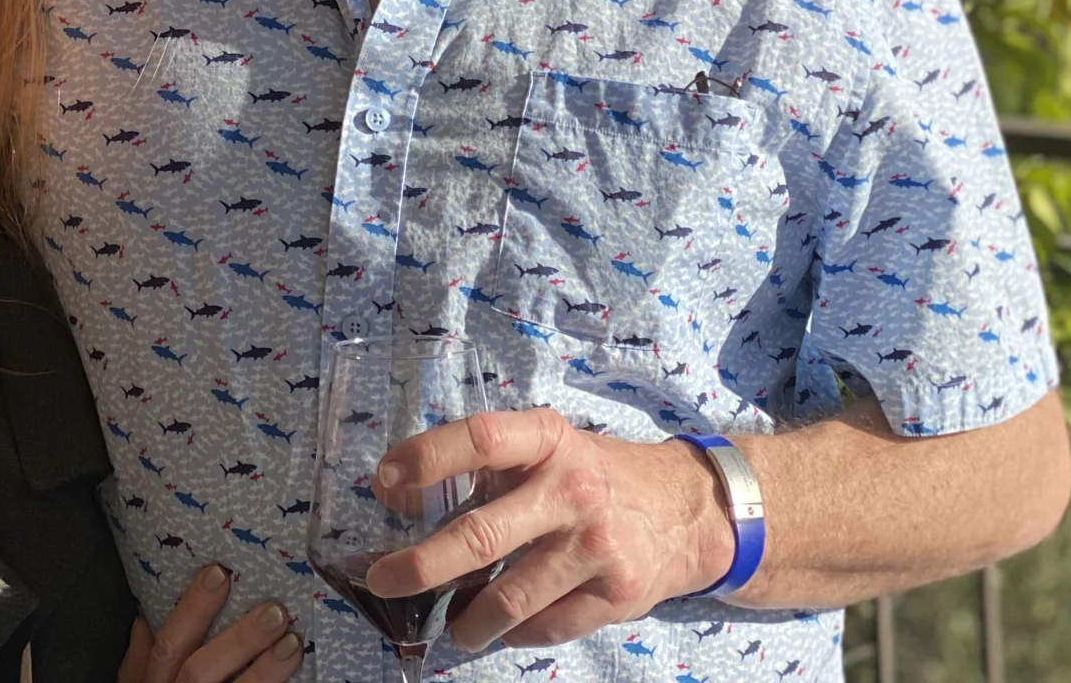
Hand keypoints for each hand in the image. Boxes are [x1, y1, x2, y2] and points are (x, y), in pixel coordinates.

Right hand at [115, 566, 302, 682]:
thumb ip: (137, 663)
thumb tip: (143, 618)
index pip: (168, 645)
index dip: (191, 609)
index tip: (220, 573)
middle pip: (201, 672)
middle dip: (238, 640)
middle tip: (275, 610)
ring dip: (265, 671)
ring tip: (292, 644)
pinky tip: (299, 681)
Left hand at [361, 408, 731, 648]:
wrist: (686, 511)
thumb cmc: (594, 475)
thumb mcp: (547, 449)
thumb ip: (486, 468)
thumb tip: (397, 495)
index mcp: (549, 439)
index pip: (480, 438)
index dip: (426, 458)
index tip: (384, 483)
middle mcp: (572, 489)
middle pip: (482, 535)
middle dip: (420, 565)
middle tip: (384, 578)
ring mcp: (595, 545)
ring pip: (508, 599)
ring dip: (466, 619)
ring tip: (451, 623)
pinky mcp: (614, 594)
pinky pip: (543, 627)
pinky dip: (513, 633)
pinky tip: (503, 626)